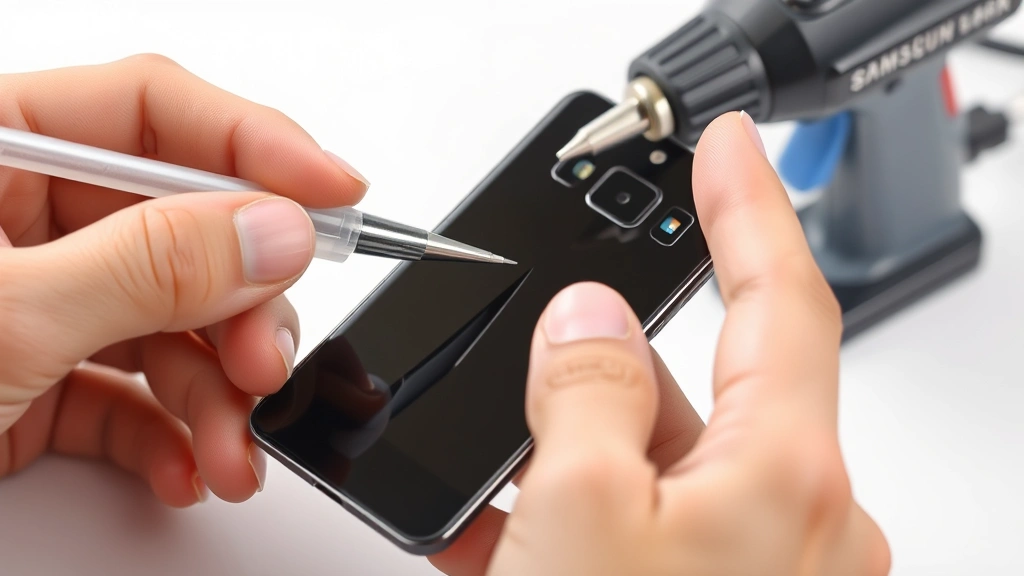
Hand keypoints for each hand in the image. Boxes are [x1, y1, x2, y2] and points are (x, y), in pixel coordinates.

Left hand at [0, 55, 367, 504]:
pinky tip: (188, 465)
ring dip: (218, 391)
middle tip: (266, 358)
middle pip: (181, 229)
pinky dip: (170, 435)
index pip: (151, 113)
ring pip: (170, 322)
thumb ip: (143, 266)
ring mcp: (27, 305)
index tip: (335, 193)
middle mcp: (9, 221)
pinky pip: (130, 392)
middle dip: (240, 305)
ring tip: (233, 447)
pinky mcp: (29, 383)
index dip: (256, 146)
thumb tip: (271, 230)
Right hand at [430, 113, 890, 574]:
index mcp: (786, 480)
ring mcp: (762, 569)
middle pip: (708, 392)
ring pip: (669, 460)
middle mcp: (797, 524)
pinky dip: (584, 512)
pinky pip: (652, 524)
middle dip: (618, 376)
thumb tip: (589, 320)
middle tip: (543, 388)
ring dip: (585, 457)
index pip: (784, 302)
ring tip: (508, 484)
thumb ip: (588, 391)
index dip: (750, 210)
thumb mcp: (579, 513)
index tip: (727, 149)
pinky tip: (511, 521)